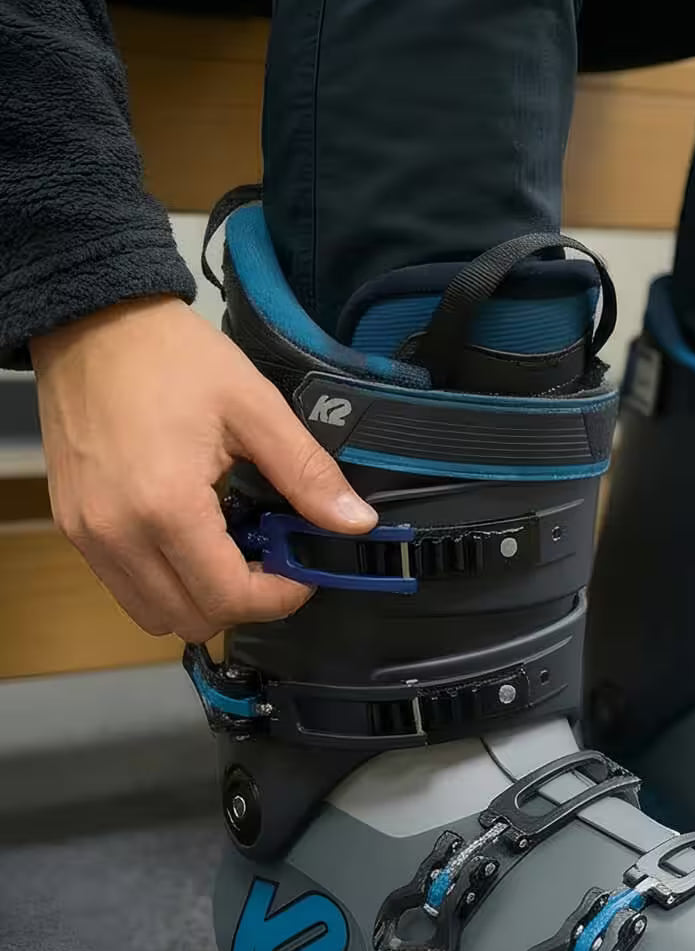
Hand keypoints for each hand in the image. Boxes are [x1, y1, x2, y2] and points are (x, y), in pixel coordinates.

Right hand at [32, 296, 377, 642]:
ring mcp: (88, 535)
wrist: (93, 323)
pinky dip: (166, 582)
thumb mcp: (256, 409)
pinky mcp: (75, 528)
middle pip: (191, 619)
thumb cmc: (172, 358)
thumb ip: (307, 473)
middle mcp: (117, 534)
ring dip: (201, 599)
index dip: (279, 597)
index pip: (229, 598)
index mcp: (166, 507)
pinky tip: (195, 538)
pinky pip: (125, 586)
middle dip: (242, 603)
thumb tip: (356, 523)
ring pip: (153, 614)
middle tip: (272, 561)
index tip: (303, 572)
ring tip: (232, 551)